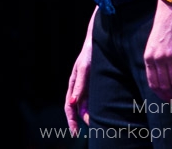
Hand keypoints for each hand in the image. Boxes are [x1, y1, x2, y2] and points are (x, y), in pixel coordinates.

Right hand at [65, 9, 96, 133]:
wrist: (100, 39)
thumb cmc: (91, 52)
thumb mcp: (85, 68)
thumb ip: (80, 85)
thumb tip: (73, 104)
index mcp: (73, 83)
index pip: (69, 106)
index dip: (71, 120)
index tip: (75, 133)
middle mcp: (79, 85)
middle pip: (77, 108)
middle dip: (81, 121)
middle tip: (91, 129)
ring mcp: (87, 84)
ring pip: (86, 104)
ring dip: (90, 114)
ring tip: (98, 124)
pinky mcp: (95, 82)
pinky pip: (93, 98)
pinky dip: (96, 106)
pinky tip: (102, 112)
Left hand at [144, 0, 171, 100]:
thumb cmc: (164, 27)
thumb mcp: (154, 44)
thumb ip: (157, 60)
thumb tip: (167, 79)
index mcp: (149, 57)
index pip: (153, 83)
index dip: (162, 95)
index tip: (169, 100)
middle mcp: (158, 59)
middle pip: (166, 86)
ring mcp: (171, 56)